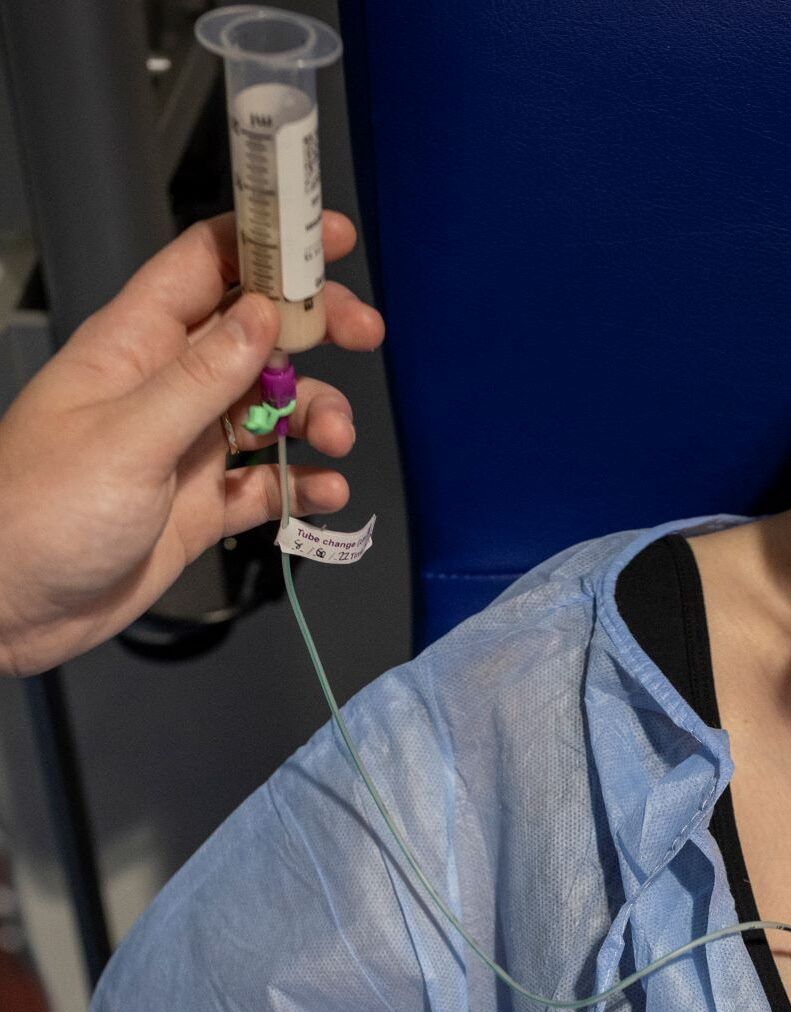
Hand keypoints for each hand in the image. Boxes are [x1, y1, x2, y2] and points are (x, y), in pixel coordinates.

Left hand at [0, 212, 383, 676]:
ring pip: (272, 410)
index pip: (204, 267)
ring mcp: (187, 447)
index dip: (267, 244)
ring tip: (338, 443)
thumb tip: (261, 314)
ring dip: (315, 417)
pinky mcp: (203, 506)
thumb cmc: (44, 509)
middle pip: (254, 335)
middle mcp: (167, 387)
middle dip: (312, 330)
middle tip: (367, 336)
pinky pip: (267, 484)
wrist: (11, 605)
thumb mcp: (128, 437)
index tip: (331, 240)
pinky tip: (325, 494)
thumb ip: (201, 379)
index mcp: (134, 347)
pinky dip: (302, 487)